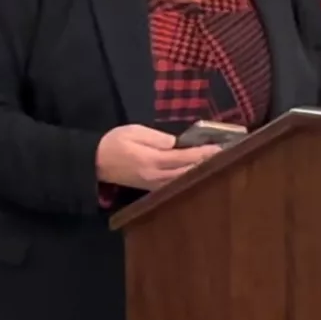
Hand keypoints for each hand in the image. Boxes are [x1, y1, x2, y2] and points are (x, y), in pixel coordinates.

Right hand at [95, 124, 214, 190]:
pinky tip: (197, 172)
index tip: (220, 148)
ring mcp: (154, 184)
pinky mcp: (151, 187)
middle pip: (187, 172)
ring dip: (199, 172)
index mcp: (152, 160)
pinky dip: (188, 178)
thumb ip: (157, 138)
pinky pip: (175, 184)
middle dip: (206, 164)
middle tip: (225, 155)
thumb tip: (176, 143)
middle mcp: (156, 176)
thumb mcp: (134, 132)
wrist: (95, 162)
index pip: (184, 157)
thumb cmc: (114, 142)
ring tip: (215, 163)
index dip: (203, 153)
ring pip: (183, 181)